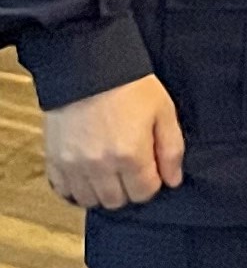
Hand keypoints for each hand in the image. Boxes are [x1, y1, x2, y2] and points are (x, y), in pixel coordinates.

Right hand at [41, 75, 185, 209]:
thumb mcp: (164, 113)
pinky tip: (87, 174)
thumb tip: (173, 181)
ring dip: (101, 192)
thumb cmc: (131, 87)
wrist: (88, 66)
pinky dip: (75, 188)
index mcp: (130, 155)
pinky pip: (63, 189)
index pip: (144, 193)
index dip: (152, 183)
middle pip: (116, 201)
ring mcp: (73, 163)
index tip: (151, 170)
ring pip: (88, 200)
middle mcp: (99, 165)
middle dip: (128, 190)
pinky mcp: (53, 157)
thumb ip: (171, 150)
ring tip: (109, 173)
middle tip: (131, 171)